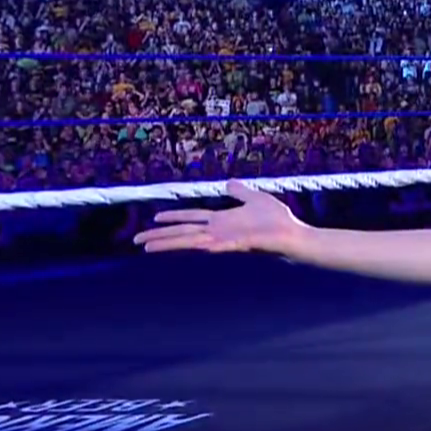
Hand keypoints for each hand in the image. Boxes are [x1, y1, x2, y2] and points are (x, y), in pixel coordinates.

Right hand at [133, 181, 306, 254]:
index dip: (173, 217)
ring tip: (146, 247)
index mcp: (221, 220)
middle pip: (182, 232)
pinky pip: (209, 245)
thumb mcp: (256, 198)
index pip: (191, 218)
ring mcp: (223, 239)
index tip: (154, 218)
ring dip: (167, 243)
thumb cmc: (278, 219)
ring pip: (189, 241)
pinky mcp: (233, 245)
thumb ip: (241, 192)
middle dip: (159, 236)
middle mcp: (218, 231)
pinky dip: (195, 245)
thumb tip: (229, 183)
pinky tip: (180, 246)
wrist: (293, 234)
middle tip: (137, 240)